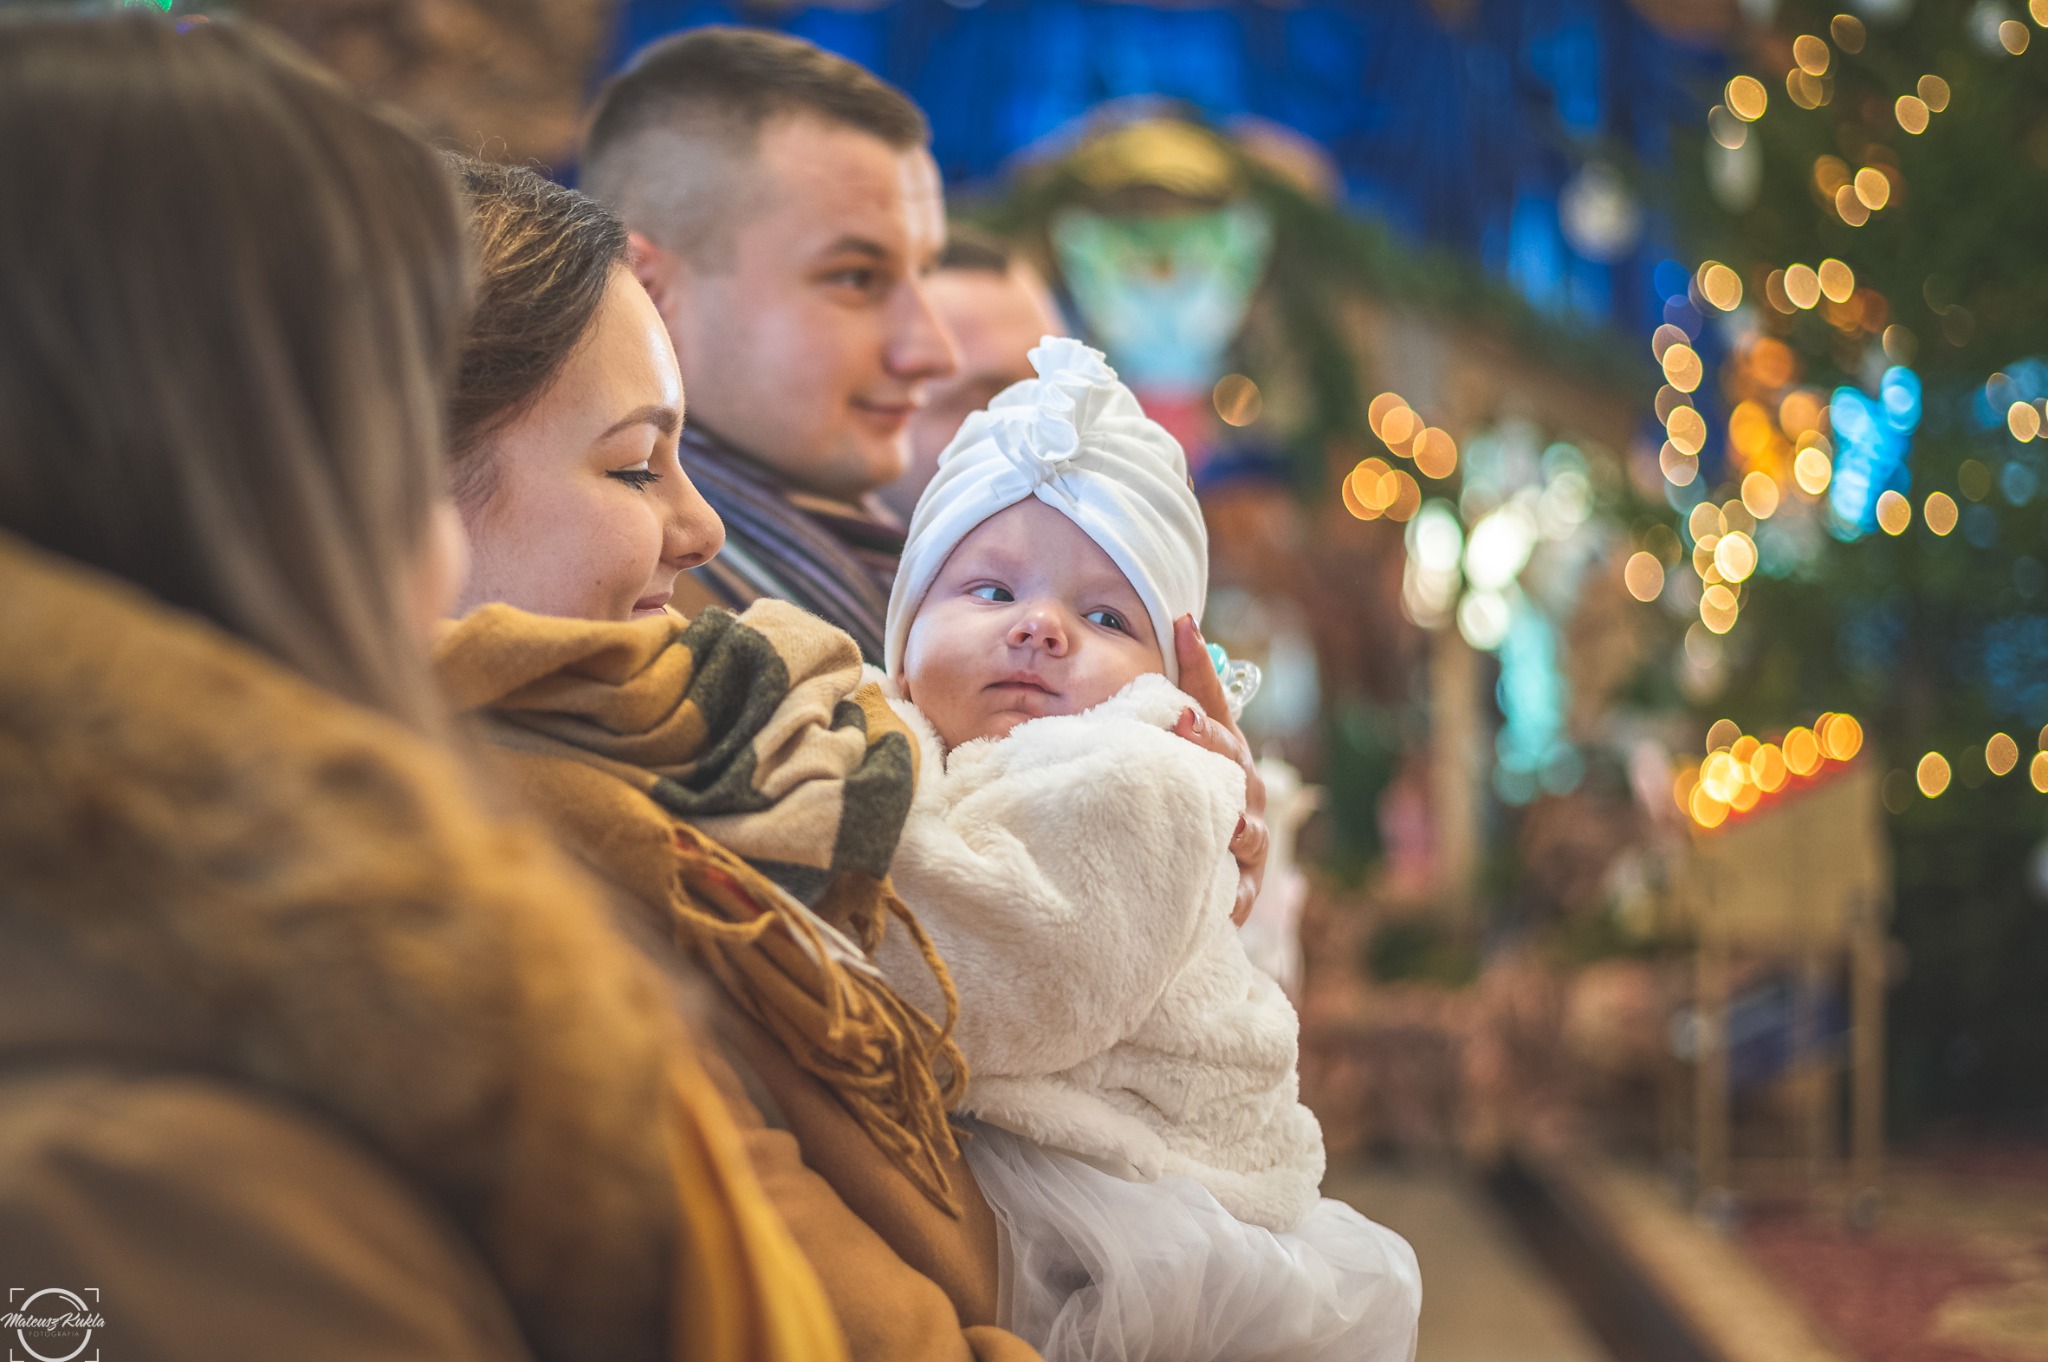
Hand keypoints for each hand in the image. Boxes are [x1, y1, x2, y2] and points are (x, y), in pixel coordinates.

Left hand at [1170, 615, 1268, 926]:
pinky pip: (1241, 893)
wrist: (1203, 870)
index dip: (1197, 665)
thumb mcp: (1172, 745)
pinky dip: (1234, 901)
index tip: (1181, 628)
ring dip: (1233, 826)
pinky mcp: (1244, 883)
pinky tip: (1224, 910)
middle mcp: (1242, 786)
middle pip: (1230, 760)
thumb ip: (1172, 696)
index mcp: (1222, 748)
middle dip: (1210, 741)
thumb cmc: (1182, 793)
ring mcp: (1248, 835)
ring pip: (1246, 829)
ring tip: (1222, 826)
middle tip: (1184, 722)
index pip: (1213, 699)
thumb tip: (1179, 618)